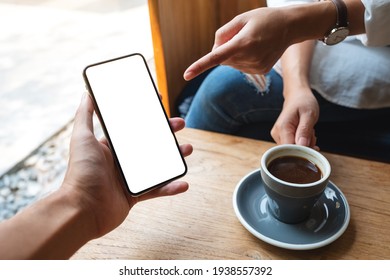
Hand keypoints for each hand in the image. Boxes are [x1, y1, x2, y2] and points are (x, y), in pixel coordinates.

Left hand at [62, 93, 192, 238]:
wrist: (82, 209)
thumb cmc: (81, 172)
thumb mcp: (82, 138)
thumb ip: (85, 116)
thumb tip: (87, 93)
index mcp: (111, 146)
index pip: (133, 127)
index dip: (147, 116)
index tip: (159, 103)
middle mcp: (121, 161)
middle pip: (150, 143)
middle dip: (166, 133)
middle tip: (180, 124)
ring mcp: (129, 178)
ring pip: (158, 165)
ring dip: (174, 157)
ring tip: (188, 149)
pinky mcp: (135, 195)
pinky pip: (157, 189)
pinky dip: (171, 187)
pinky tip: (184, 184)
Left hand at [183, 7, 290, 79]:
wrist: (291, 27)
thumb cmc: (264, 19)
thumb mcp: (241, 18)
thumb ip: (223, 33)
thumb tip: (215, 50)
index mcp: (243, 43)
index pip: (216, 57)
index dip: (199, 66)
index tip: (186, 75)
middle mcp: (249, 58)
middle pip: (223, 59)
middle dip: (224, 49)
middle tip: (240, 36)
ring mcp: (256, 67)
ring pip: (231, 64)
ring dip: (234, 54)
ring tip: (252, 42)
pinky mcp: (260, 71)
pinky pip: (241, 67)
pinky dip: (243, 59)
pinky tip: (256, 50)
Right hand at [271, 87, 318, 149]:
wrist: (297, 96)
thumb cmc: (303, 102)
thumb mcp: (309, 114)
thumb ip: (305, 130)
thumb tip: (302, 145)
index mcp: (282, 128)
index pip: (290, 149)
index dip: (303, 150)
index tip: (313, 144)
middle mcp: (277, 134)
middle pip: (291, 151)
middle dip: (305, 146)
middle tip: (311, 132)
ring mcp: (277, 136)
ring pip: (293, 150)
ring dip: (305, 143)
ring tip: (308, 130)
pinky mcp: (281, 137)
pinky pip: (293, 146)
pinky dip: (302, 142)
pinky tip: (305, 133)